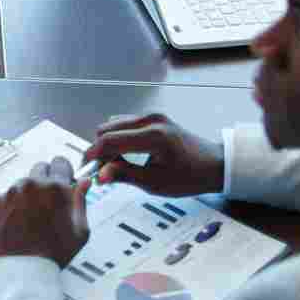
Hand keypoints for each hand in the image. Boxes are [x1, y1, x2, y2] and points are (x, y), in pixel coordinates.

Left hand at [0, 156, 91, 266]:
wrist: (21, 270)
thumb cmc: (50, 254)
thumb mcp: (80, 231)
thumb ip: (82, 202)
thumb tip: (83, 185)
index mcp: (55, 189)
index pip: (61, 163)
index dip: (64, 173)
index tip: (64, 180)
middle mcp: (31, 186)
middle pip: (41, 169)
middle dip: (46, 181)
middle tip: (49, 201)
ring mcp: (11, 193)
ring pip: (23, 183)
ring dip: (28, 193)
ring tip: (33, 217)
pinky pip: (7, 196)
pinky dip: (12, 205)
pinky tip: (19, 222)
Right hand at [83, 115, 225, 196]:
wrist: (213, 165)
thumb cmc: (191, 175)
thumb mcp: (156, 183)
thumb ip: (124, 176)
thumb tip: (99, 175)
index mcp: (153, 136)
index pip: (110, 140)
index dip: (92, 154)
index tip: (85, 167)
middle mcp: (151, 120)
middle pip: (107, 129)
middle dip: (99, 149)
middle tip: (102, 170)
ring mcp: (152, 116)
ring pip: (113, 125)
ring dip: (108, 144)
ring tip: (115, 165)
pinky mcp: (152, 118)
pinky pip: (124, 124)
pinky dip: (118, 139)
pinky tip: (124, 155)